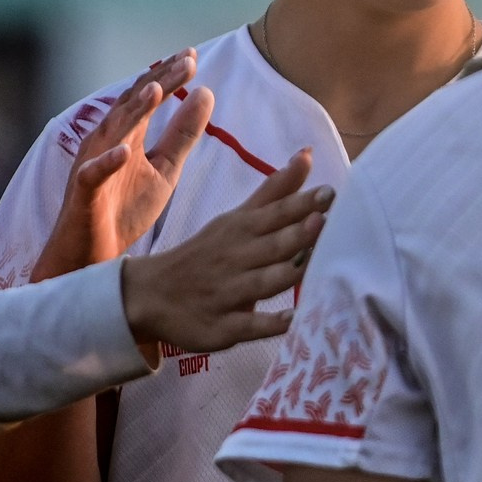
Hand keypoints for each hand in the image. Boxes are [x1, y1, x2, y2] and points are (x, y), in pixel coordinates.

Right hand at [34, 50, 212, 279]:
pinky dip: (108, 163)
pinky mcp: (84, 193)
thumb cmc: (124, 209)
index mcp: (126, 134)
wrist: (92, 255)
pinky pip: (93, 175)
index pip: (147, 97)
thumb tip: (206, 92)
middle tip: (186, 61)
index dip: (168, 75)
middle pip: (133, 104)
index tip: (193, 55)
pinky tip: (125, 152)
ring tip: (157, 90)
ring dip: (133, 111)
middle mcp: (107, 141)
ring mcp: (93, 165)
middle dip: (158, 81)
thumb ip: (183, 134)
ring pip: (112, 132)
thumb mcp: (164, 169)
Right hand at [119, 151, 328, 353]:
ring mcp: (228, 295)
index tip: (331, 193)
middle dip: (298, 234)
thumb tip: (307, 153)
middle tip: (326, 220)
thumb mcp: (235, 219)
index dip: (302, 204)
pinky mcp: (222, 327)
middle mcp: (235, 259)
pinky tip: (293, 320)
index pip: (274, 213)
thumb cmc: (206, 253)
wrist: (150, 295)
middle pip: (271, 246)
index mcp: (240, 230)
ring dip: (288, 273)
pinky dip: (269, 324)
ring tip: (314, 264)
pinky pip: (248, 326)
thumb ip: (275, 191)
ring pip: (262, 284)